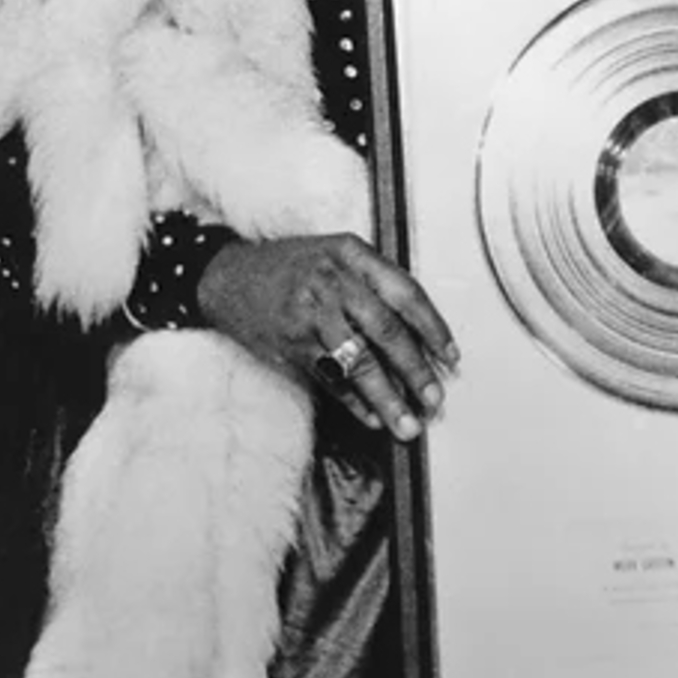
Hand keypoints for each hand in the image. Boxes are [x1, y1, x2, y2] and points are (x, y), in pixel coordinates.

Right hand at [195, 234, 458, 436]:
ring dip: (387, 397)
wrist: (226, 275)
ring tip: (407, 423)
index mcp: (352, 255)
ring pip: (358, 361)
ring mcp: (309, 314)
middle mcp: (332, 282)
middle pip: (385, 330)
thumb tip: (421, 338)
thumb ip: (374, 285)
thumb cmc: (293, 267)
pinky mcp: (290, 343)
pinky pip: (330, 377)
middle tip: (435, 399)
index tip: (450, 357)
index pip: (405, 293)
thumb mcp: (336, 256)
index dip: (433, 327)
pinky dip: (353, 401)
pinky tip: (372, 417)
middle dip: (415, 370)